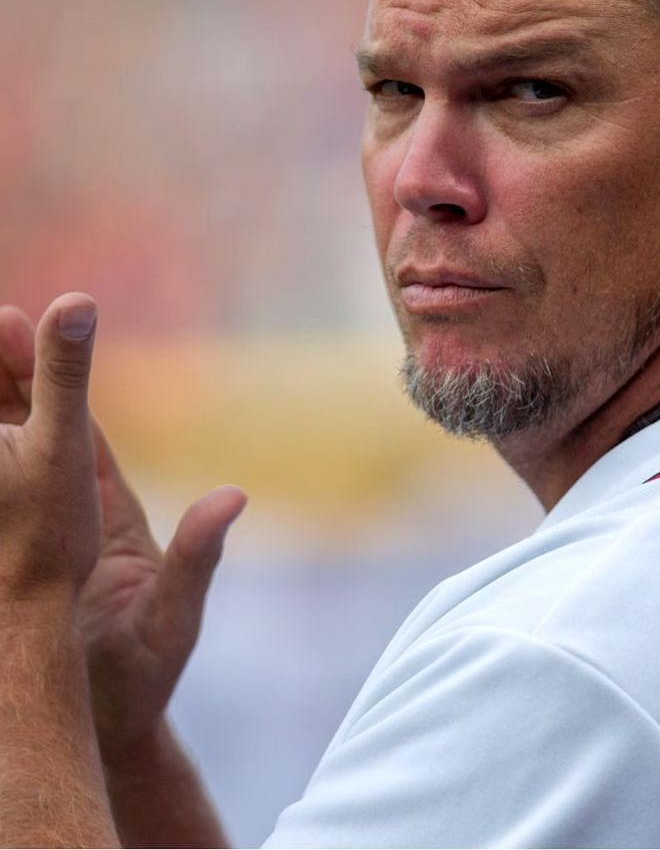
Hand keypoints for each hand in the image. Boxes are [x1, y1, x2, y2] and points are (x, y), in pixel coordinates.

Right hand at [0, 304, 245, 762]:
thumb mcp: (172, 622)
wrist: (103, 736)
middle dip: (6, 378)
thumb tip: (233, 496)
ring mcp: (36, 544)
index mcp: (108, 520)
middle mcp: (71, 521)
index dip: (56, 381)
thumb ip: (197, 560)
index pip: (78, 437)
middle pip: (35, 435)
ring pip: (2, 469)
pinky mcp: (10, 572)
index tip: (33, 325)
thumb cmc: (145, 683)